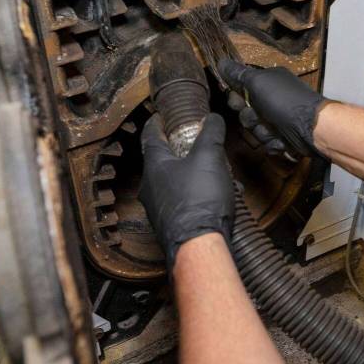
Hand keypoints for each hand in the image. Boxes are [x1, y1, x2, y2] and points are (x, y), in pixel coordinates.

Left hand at [139, 113, 233, 268]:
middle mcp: (150, 187)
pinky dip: (193, 196)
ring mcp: (158, 208)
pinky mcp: (169, 225)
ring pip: (172, 184)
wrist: (197, 245)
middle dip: (178, 152)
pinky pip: (180, 203)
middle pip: (161, 161)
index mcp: (154, 166)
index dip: (157, 124)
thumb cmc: (198, 201)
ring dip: (189, 176)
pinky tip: (212, 199)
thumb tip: (213, 118)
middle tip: (190, 144)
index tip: (160, 118)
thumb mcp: (209, 157)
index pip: (150, 136)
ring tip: (210, 173)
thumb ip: (211, 133)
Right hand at [219, 58, 326, 156]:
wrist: (311, 128)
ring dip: (262, 132)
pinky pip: (267, 142)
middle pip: (246, 112)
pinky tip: (281, 140)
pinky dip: (273, 142)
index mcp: (267, 82)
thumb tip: (221, 61)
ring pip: (255, 129)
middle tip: (259, 118)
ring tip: (274, 131)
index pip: (241, 89)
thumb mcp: (259, 82)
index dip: (236, 98)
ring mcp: (278, 119)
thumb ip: (238, 74)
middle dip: (250, 118)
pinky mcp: (283, 137)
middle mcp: (272, 99)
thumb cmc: (284, 101)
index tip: (239, 102)